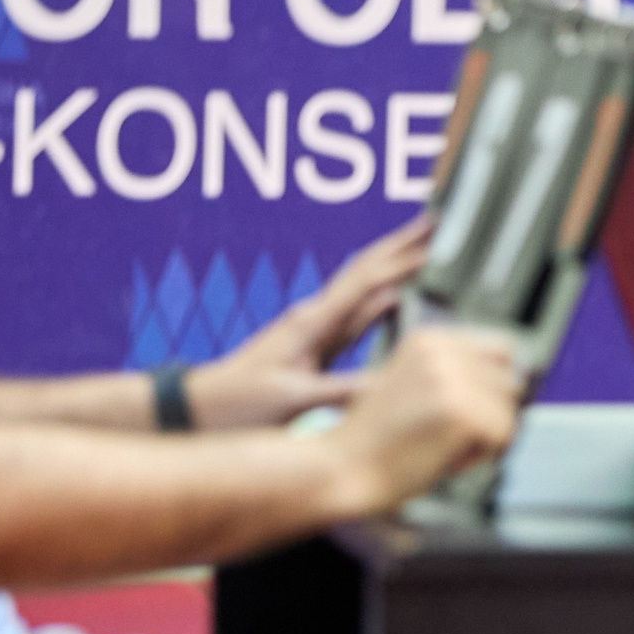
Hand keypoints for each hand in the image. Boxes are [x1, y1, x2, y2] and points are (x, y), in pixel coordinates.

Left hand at [190, 214, 434, 427]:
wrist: (197, 409)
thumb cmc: (237, 405)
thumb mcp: (296, 400)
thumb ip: (347, 390)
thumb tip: (398, 384)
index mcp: (311, 323)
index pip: (367, 281)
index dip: (404, 260)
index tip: (436, 241)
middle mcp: (314, 318)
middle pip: (366, 271)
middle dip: (401, 246)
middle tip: (435, 224)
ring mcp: (313, 331)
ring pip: (363, 289)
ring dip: (394, 268)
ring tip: (424, 252)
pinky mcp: (313, 348)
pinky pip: (356, 316)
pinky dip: (381, 300)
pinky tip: (396, 298)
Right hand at [329, 328, 522, 510]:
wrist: (340, 468)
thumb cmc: (374, 439)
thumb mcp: (412, 384)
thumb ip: (456, 375)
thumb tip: (517, 380)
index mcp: (428, 339)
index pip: (502, 349)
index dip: (494, 386)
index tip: (477, 409)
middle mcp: (441, 351)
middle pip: (510, 381)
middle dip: (491, 414)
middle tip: (451, 436)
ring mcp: (451, 380)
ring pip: (509, 410)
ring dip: (485, 437)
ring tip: (445, 446)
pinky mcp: (460, 413)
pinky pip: (504, 435)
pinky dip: (481, 456)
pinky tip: (447, 459)